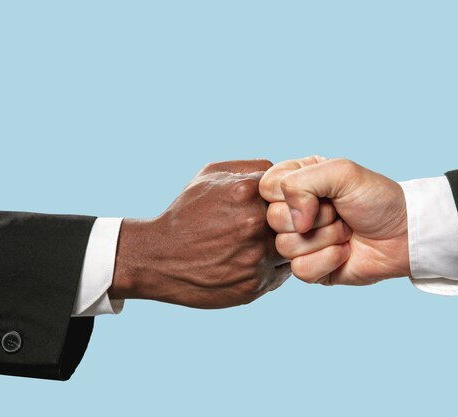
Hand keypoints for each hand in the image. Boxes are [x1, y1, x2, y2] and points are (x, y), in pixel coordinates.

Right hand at [109, 160, 291, 308]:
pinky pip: (283, 274)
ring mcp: (256, 257)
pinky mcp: (256, 285)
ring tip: (262, 244)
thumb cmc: (186, 213)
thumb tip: (285, 173)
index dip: (289, 198)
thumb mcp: (211, 175)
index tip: (280, 204)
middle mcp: (254, 224)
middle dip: (294, 222)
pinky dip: (274, 267)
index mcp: (246, 191)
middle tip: (279, 225)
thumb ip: (252, 168)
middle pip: (299, 220)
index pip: (292, 191)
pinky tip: (253, 261)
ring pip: (295, 249)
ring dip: (286, 247)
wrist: (158, 258)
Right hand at [259, 156, 408, 285]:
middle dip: (316, 217)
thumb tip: (294, 220)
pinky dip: (328, 260)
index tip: (322, 192)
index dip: (292, 193)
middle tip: (340, 213)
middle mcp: (294, 211)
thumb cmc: (376, 198)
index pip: (267, 187)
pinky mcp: (310, 269)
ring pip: (286, 246)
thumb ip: (302, 181)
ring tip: (346, 232)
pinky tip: (345, 252)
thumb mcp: (341, 172)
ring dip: (326, 238)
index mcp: (297, 183)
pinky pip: (300, 270)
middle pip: (274, 219)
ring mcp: (301, 242)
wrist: (404, 234)